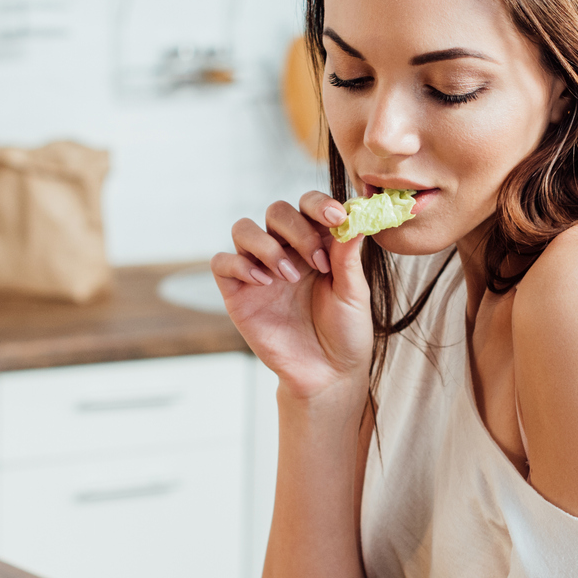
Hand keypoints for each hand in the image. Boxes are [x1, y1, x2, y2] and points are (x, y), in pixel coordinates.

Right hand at [210, 191, 371, 402]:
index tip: (335, 218)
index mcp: (316, 244)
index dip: (318, 204)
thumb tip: (355, 215)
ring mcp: (259, 270)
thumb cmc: (345, 332)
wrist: (327, 374)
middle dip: (296, 229)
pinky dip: (239, 265)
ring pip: (244, 229)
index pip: (308, 206)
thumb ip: (349, 255)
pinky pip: (222, 262)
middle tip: (317, 262)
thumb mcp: (354, 292)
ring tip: (290, 276)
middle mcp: (284, 251)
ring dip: (266, 245)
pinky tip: (264, 283)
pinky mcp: (238, 293)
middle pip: (276, 211)